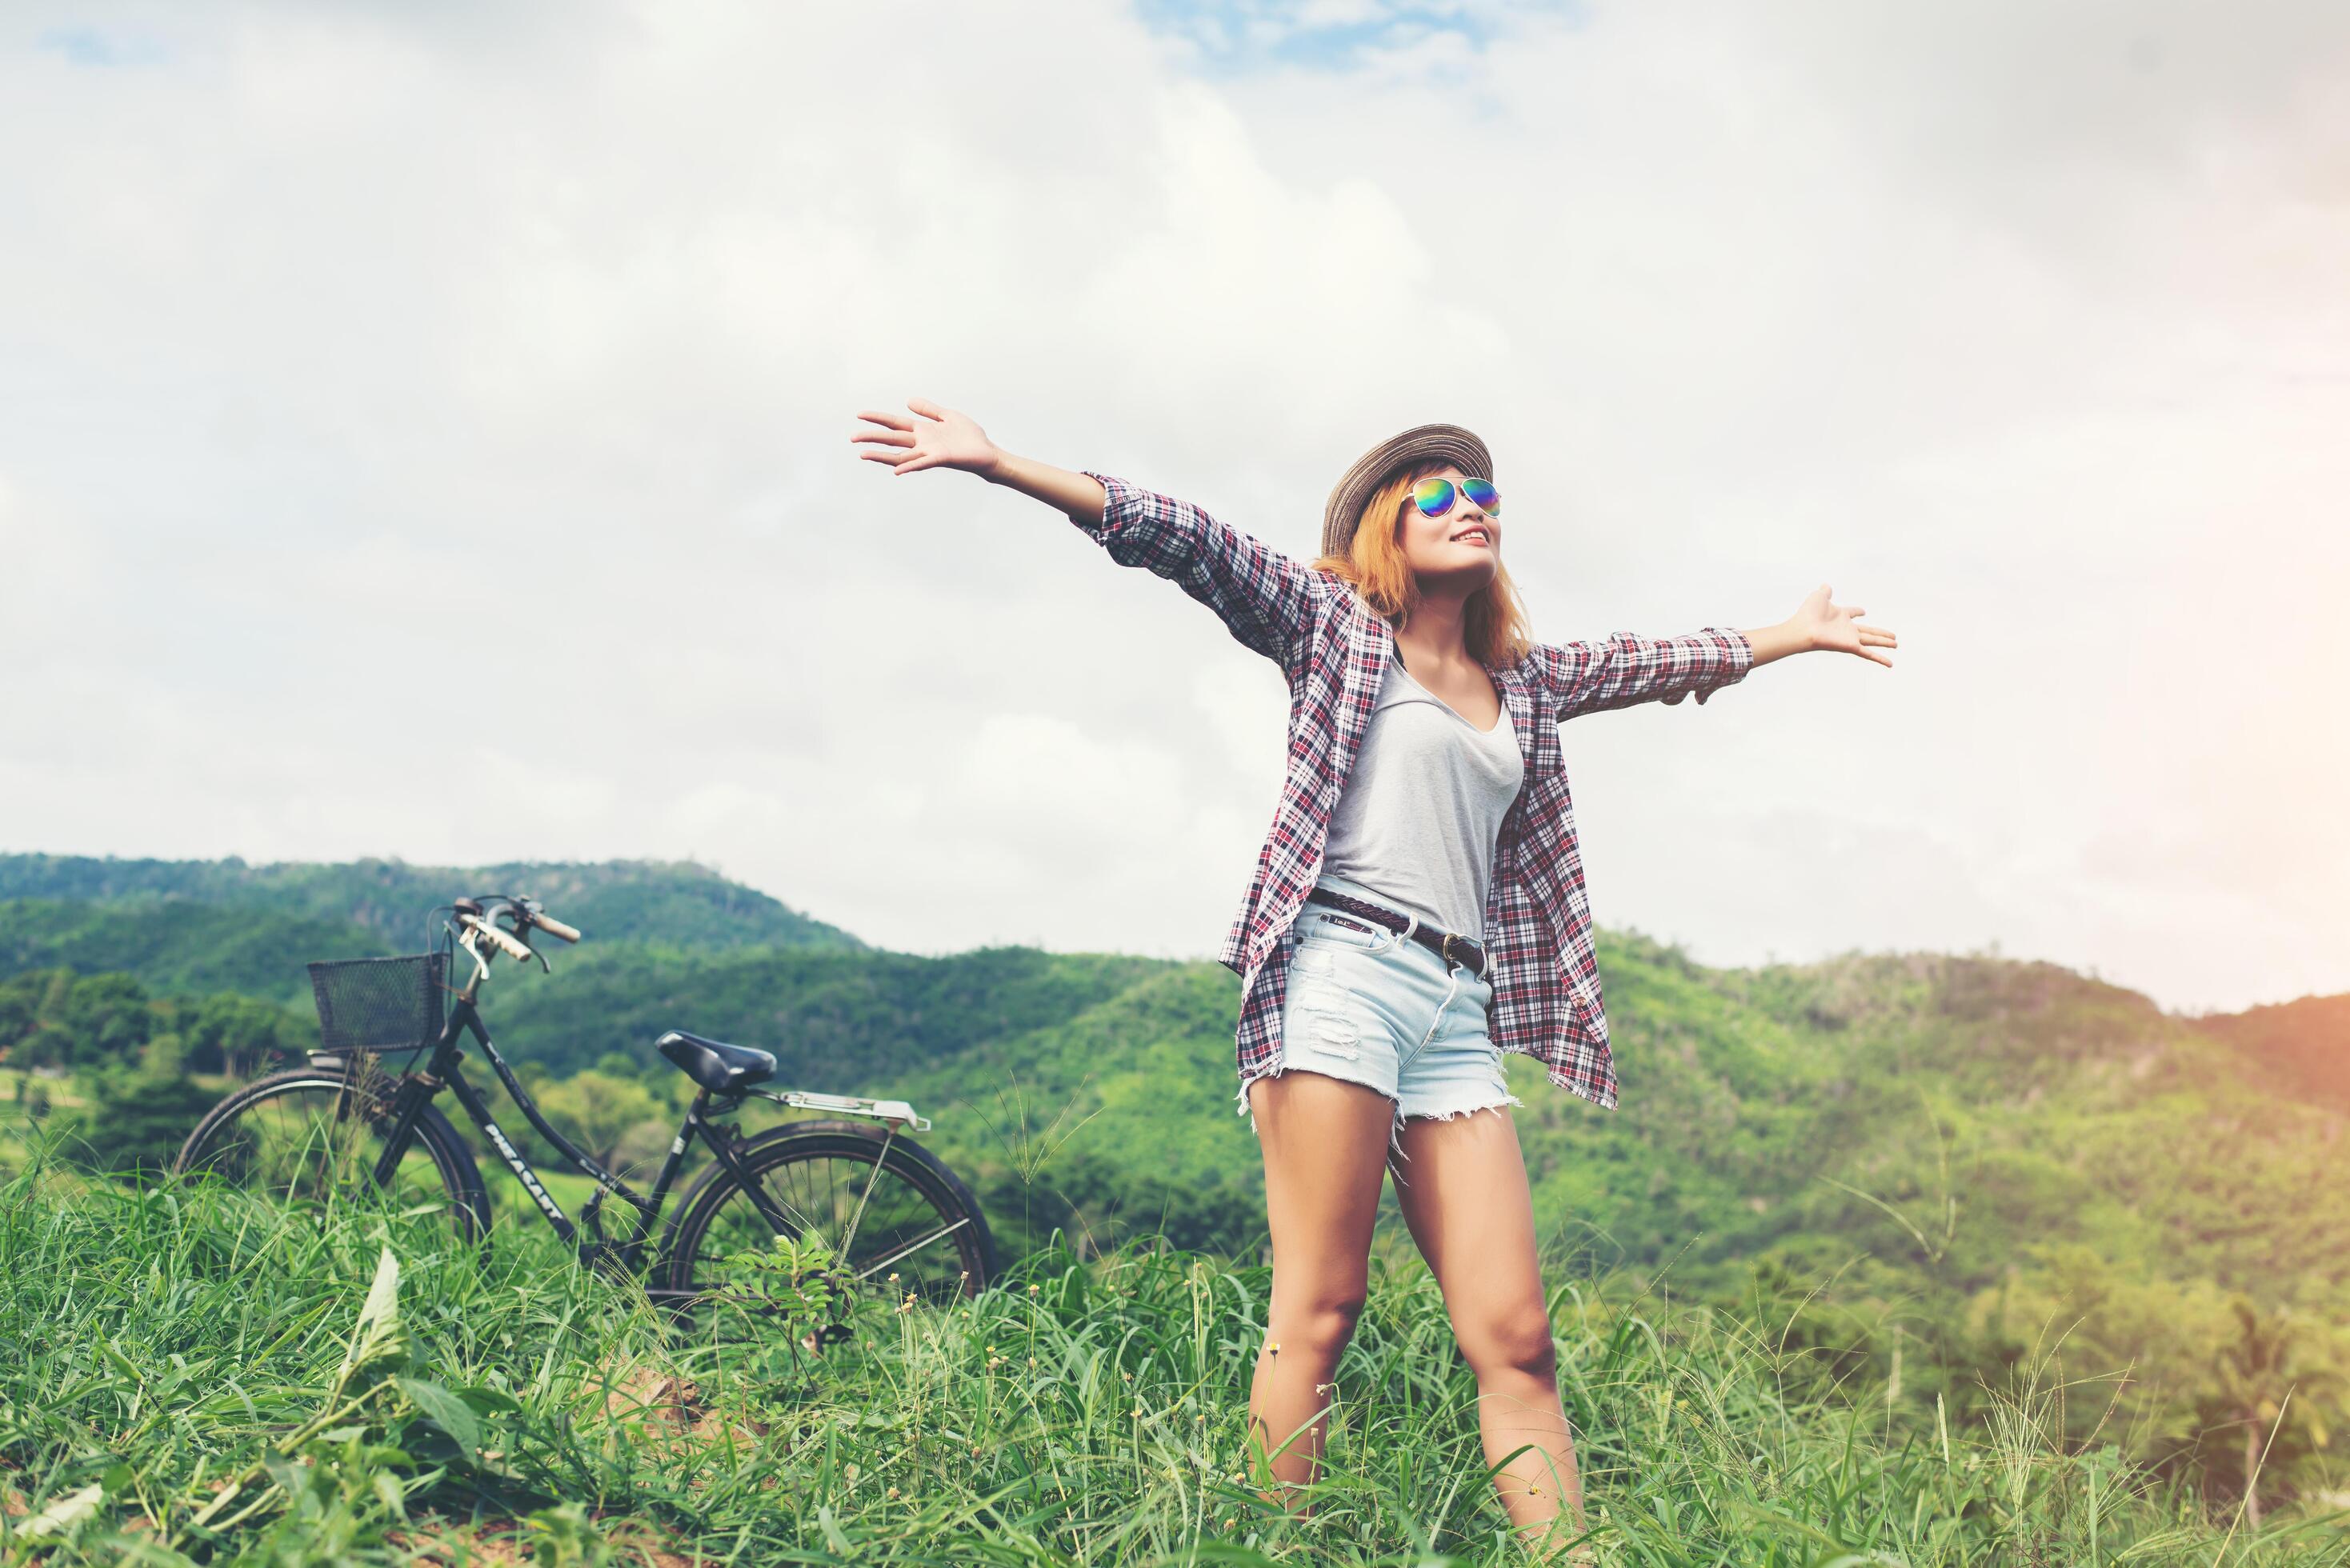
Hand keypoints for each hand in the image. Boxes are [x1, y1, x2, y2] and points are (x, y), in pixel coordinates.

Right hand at [850, 397, 1002, 477]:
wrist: (986, 453)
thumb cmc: (969, 437)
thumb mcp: (947, 415)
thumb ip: (928, 409)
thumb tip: (908, 401)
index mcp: (922, 430)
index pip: (895, 423)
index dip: (878, 418)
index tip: (860, 414)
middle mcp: (922, 443)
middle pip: (892, 439)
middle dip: (872, 437)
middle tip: (852, 438)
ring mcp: (929, 452)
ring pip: (900, 455)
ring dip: (882, 456)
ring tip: (863, 454)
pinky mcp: (940, 459)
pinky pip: (921, 463)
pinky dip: (909, 466)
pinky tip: (897, 470)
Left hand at [1788, 584, 1896, 666]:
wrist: (1803, 629)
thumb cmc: (1808, 613)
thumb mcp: (1818, 597)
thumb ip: (1824, 592)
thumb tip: (1825, 586)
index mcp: (1840, 615)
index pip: (1852, 613)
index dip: (1857, 611)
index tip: (1863, 612)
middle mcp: (1846, 628)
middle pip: (1868, 630)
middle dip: (1880, 633)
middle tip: (1892, 636)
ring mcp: (1850, 638)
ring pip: (1872, 641)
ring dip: (1884, 642)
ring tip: (1896, 644)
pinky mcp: (1851, 647)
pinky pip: (1868, 654)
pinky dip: (1880, 659)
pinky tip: (1890, 664)